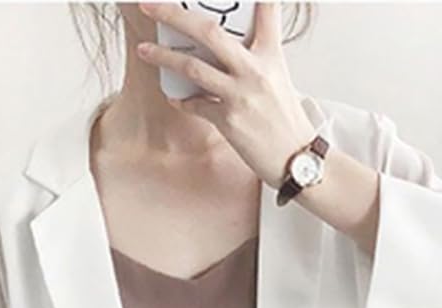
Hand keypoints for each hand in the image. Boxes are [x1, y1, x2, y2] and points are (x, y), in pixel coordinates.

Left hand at [135, 2, 316, 188]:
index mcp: (271, 56)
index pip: (267, 11)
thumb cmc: (286, 122)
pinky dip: (182, 100)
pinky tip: (175, 97)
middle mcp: (255, 70)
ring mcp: (240, 95)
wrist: (296, 159)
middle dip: (173, 15)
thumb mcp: (279, 80)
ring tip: (145, 50)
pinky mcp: (229, 121)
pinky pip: (195, 105)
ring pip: (193, 68)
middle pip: (209, 32)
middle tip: (150, 6)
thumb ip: (256, 59)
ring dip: (163, 57)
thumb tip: (228, 49)